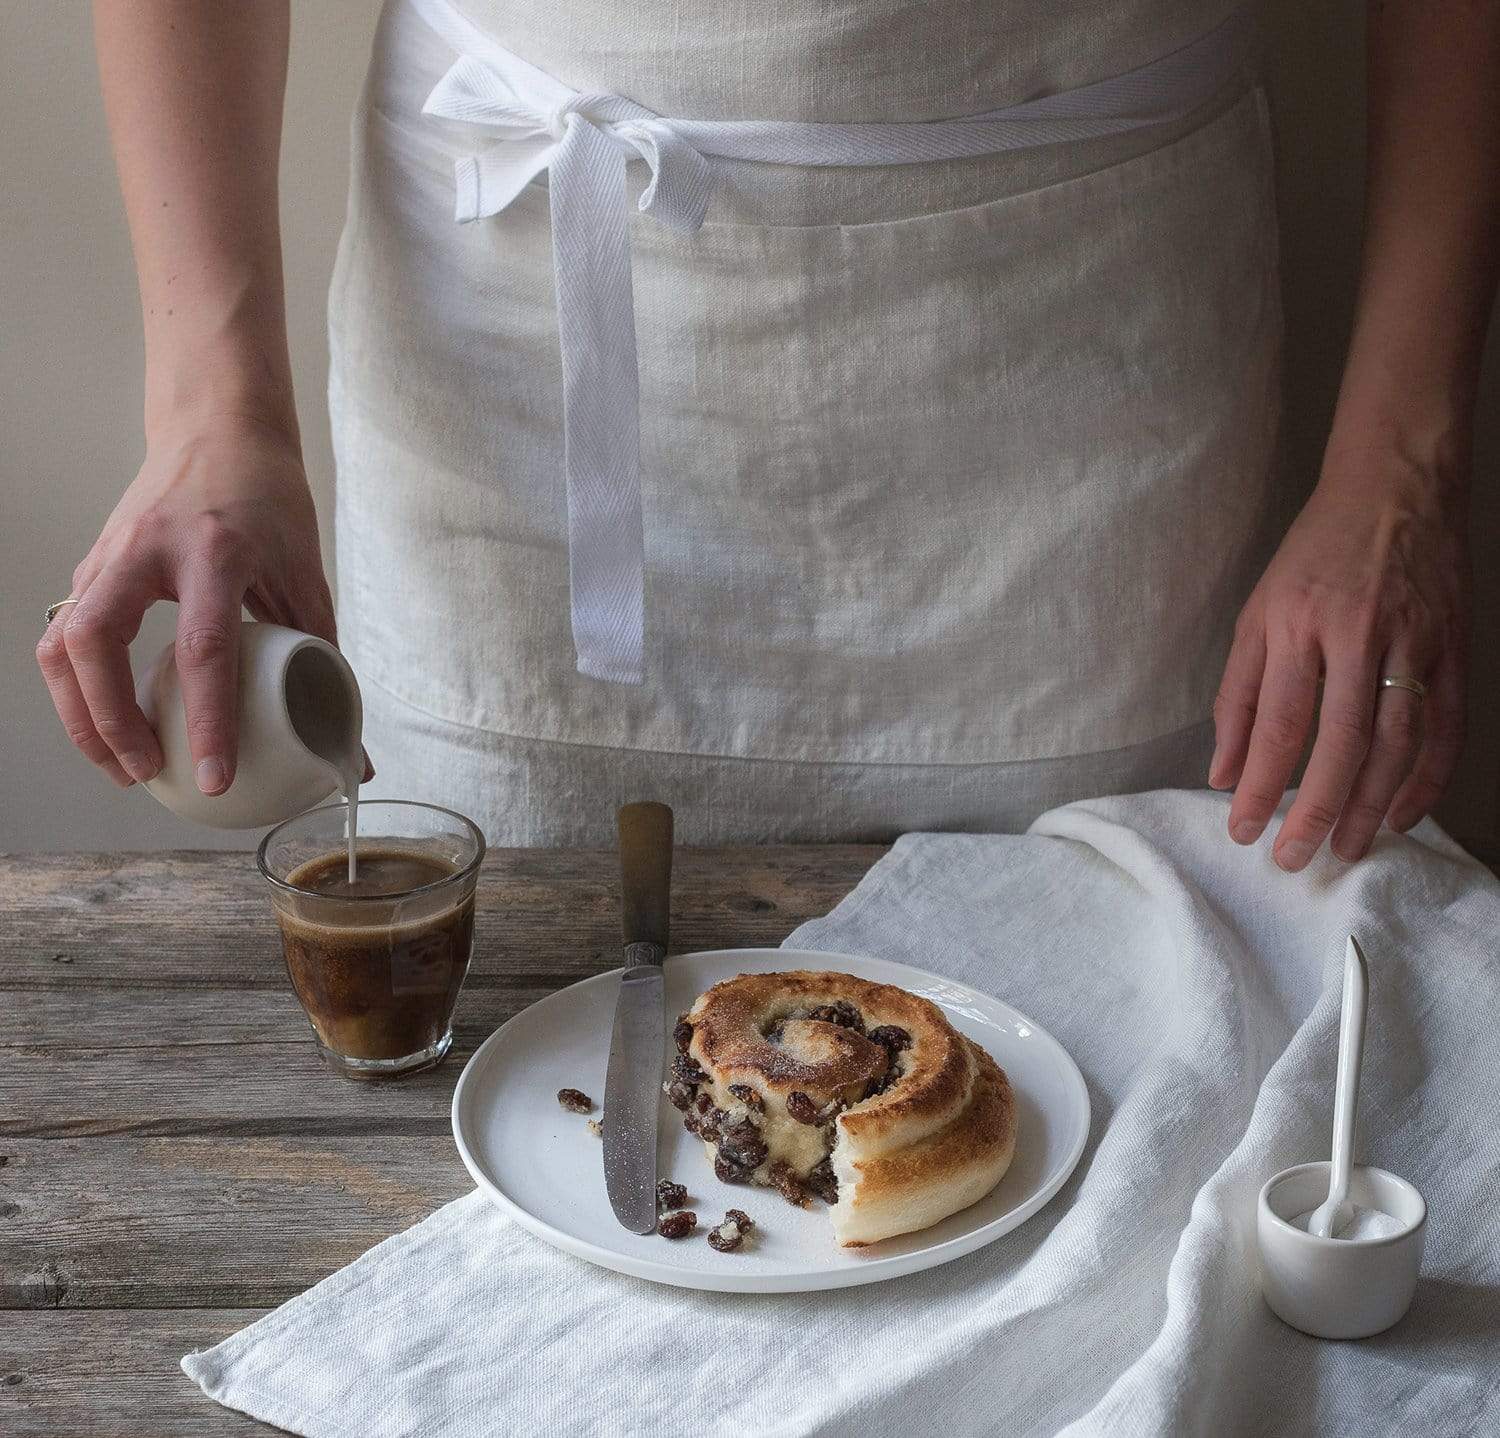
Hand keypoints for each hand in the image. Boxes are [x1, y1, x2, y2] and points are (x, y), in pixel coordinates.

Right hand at [36, 415, 338, 794]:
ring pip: (62, 644)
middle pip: (98, 646)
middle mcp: (147, 551)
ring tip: (121, 765)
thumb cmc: (269, 500)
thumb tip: (351, 753)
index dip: (208, 721)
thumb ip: (325, 657)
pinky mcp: (90, 568)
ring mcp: (107, 557)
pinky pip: (65, 635)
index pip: (205, 649)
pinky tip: (108, 723)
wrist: (216, 427)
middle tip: (148, 775)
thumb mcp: (306, 572)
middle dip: (113, 723)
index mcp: (214, 551)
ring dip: (81, 714)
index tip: (215, 778)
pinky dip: (78, 688)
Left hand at [1209, 450, 1468, 868]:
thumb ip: (1237, 695)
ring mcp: (1414, 643)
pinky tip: (1402, 815)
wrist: (1396, 488)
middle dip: (1314, 810)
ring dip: (1369, 806)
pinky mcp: (1454, 650)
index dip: (1261, 787)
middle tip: (1293, 859)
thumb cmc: (1313, 556)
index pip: (1278, 726)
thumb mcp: (1257, 614)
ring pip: (1397, 744)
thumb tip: (1223, 771)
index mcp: (1297, 626)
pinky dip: (1427, 779)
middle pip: (1339, 745)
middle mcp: (1358, 636)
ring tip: (1342, 848)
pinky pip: (1446, 728)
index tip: (1243, 832)